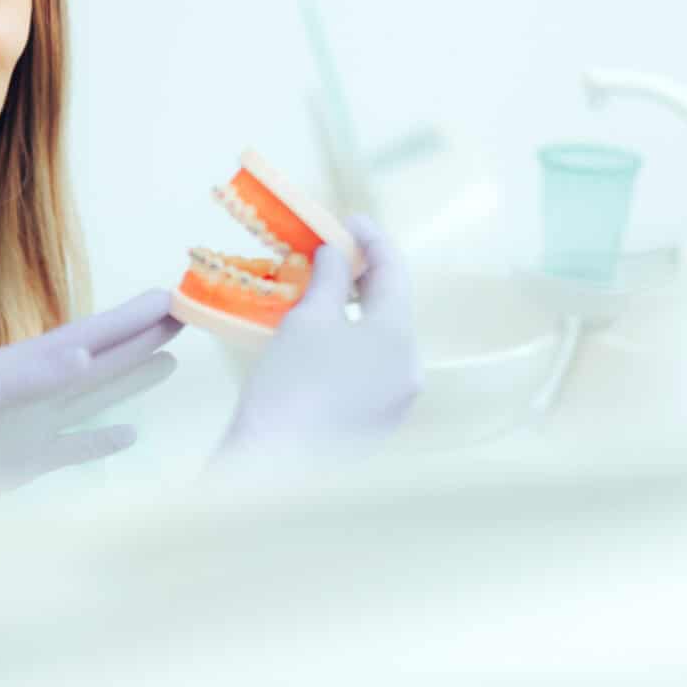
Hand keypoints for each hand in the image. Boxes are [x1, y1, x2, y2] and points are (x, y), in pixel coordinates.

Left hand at [0, 289, 181, 494]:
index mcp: (27, 366)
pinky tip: (130, 435)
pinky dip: (103, 441)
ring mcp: (34, 425)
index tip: (172, 297)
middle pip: (103, 356)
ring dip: (132, 377)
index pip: (91, 335)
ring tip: (170, 356)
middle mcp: (37, 390)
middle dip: (142, 335)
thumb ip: (32, 379)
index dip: (131, 317)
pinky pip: (74, 446)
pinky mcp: (25, 462)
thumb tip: (83, 355)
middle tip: (187, 312)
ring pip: (95, 395)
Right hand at [218, 216, 420, 464]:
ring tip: (324, 292)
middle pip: (392, 308)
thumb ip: (329, 279)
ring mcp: (397, 401)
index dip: (372, 239)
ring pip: (382, 341)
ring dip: (356, 312)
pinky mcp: (378, 425)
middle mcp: (410, 369)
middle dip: (364, 277)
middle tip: (333, 252)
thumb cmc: (291, 385)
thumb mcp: (308, 319)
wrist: (275, 467)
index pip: (395, 272)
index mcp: (400, 337)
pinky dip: (352, 346)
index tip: (349, 219)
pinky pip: (371, 370)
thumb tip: (336, 254)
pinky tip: (324, 339)